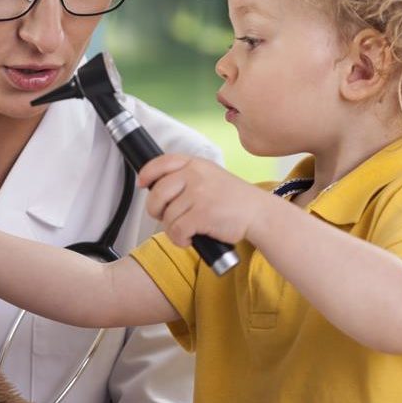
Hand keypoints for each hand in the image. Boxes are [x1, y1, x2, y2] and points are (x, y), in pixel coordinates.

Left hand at [138, 154, 270, 246]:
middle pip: (157, 193)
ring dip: (173, 229)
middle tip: (165, 217)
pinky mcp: (202, 214)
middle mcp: (195, 175)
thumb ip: (187, 176)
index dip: (147, 173)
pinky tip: (190, 239)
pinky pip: (176, 230)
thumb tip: (156, 188)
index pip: (161, 162)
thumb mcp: (211, 176)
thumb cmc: (233, 200)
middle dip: (156, 210)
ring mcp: (198, 194)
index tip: (142, 184)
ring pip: (167, 216)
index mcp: (195, 164)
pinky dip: (180, 239)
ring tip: (187, 230)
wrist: (259, 213)